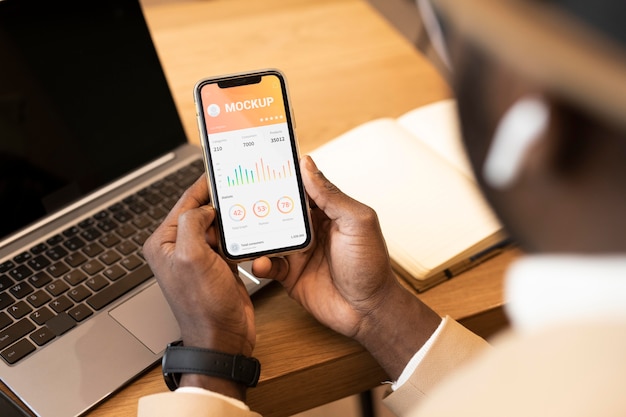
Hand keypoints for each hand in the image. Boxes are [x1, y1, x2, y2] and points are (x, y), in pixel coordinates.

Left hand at [143, 175, 254, 397]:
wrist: (222, 337)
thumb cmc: (203, 306)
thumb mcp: (191, 257)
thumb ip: (192, 223)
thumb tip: (204, 208)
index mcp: (164, 243)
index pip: (184, 203)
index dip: (203, 186)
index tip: (219, 170)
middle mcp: (179, 249)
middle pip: (202, 213)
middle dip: (221, 203)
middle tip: (239, 188)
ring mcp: (199, 258)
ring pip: (218, 227)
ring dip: (232, 220)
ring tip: (248, 208)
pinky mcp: (217, 267)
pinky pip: (229, 242)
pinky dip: (239, 237)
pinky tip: (250, 232)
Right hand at [253, 156, 440, 378]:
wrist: (368, 310)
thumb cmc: (371, 265)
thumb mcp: (356, 221)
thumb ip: (330, 194)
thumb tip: (308, 165)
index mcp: (328, 210)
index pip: (301, 187)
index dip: (284, 176)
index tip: (263, 164)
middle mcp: (311, 228)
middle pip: (279, 209)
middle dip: (261, 203)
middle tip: (242, 196)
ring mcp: (299, 251)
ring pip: (269, 236)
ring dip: (257, 233)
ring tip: (243, 229)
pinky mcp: (290, 274)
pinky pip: (269, 264)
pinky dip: (261, 262)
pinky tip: (261, 262)